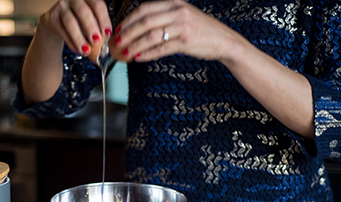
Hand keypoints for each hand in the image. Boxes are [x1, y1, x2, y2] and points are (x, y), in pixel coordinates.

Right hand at [40, 0, 112, 62]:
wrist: (56, 20)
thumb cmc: (78, 20)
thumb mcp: (89, 17)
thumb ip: (98, 24)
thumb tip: (110, 40)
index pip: (97, 5)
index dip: (104, 19)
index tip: (108, 33)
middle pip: (83, 12)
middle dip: (91, 28)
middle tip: (96, 41)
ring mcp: (61, 7)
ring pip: (70, 22)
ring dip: (79, 38)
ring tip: (86, 50)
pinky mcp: (51, 18)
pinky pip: (61, 31)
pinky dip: (70, 42)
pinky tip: (77, 50)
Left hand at [110, 0, 237, 62]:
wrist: (223, 40)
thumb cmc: (200, 31)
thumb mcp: (182, 16)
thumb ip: (164, 17)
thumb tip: (140, 27)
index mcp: (174, 3)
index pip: (145, 8)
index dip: (129, 18)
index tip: (119, 28)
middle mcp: (177, 12)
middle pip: (145, 21)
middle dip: (128, 32)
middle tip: (117, 41)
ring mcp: (182, 26)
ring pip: (151, 36)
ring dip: (135, 45)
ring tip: (125, 52)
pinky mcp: (186, 42)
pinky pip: (162, 48)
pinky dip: (148, 54)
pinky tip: (139, 58)